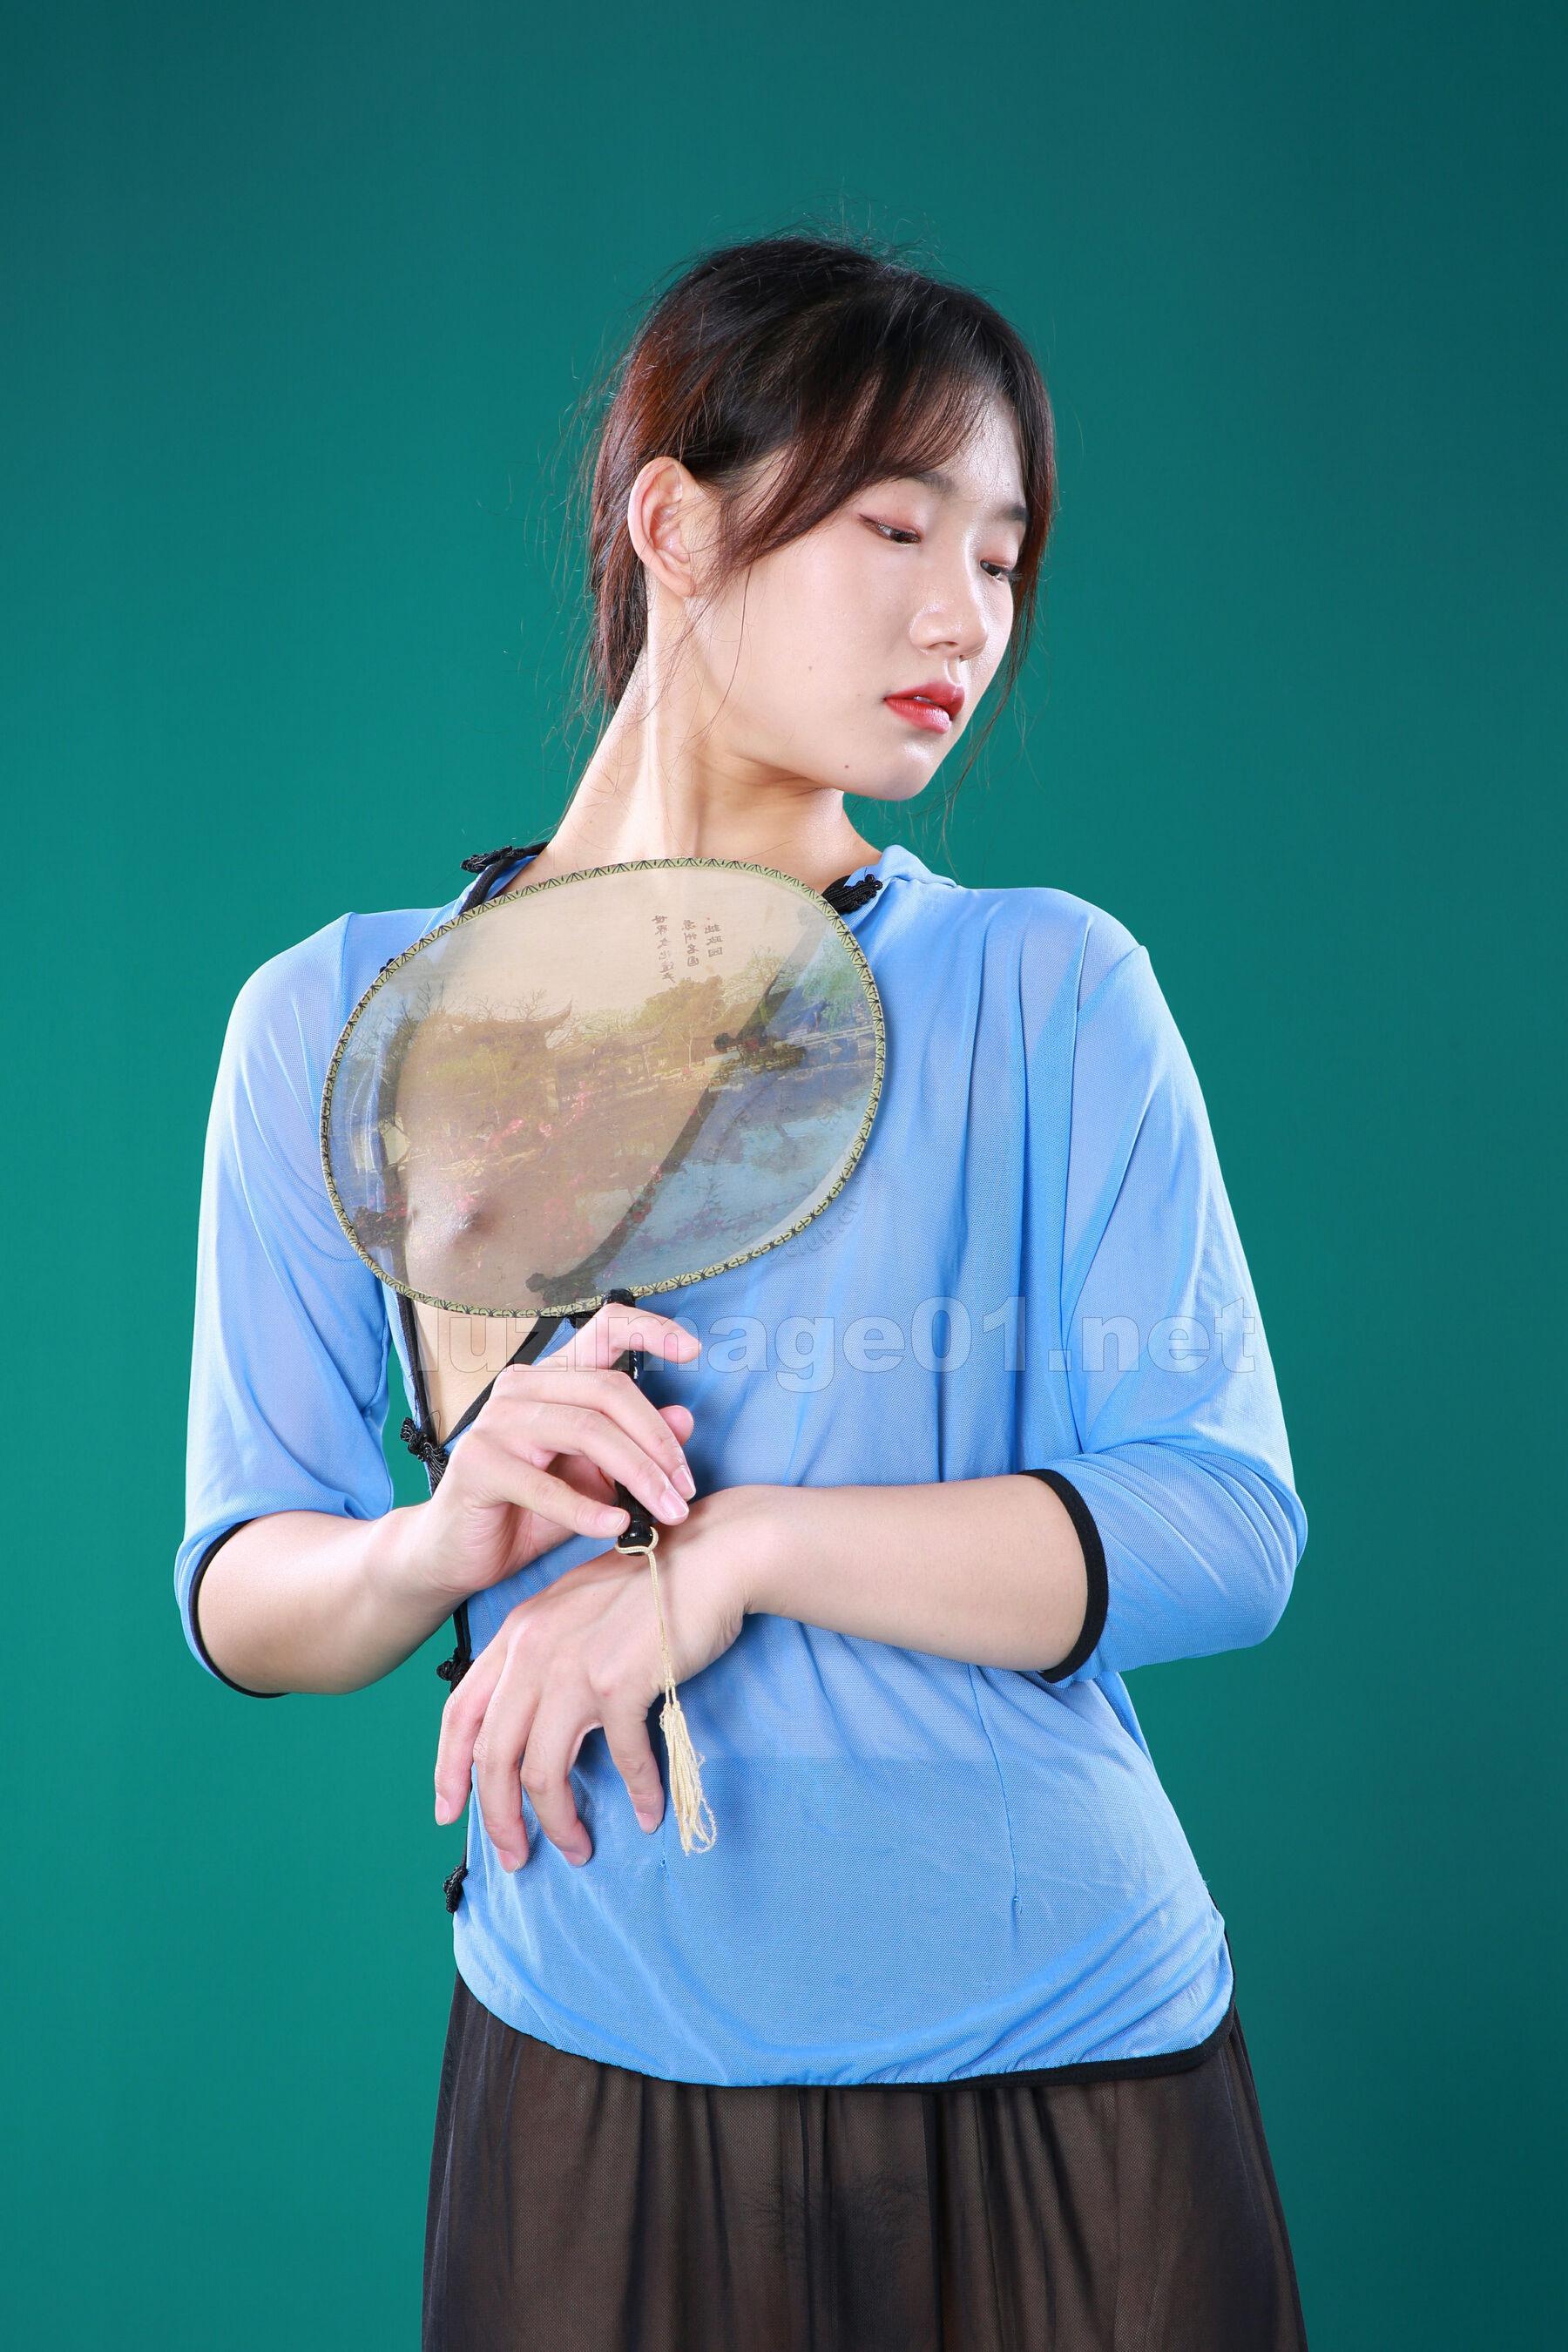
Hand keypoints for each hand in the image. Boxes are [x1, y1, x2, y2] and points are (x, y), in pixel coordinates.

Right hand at [403, 1299, 701, 1605]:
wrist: (457, 1553)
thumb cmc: (527, 1509)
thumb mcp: (594, 1477)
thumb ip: (634, 1447)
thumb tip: (686, 1418)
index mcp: (552, 1378)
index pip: (603, 1330)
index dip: (650, 1330)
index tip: (693, 1351)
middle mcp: (522, 1388)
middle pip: (609, 1391)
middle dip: (658, 1443)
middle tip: (686, 1489)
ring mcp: (495, 1422)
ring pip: (586, 1429)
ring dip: (637, 1475)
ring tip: (666, 1510)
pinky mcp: (477, 1464)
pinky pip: (545, 1485)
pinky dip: (587, 1509)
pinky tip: (615, 1526)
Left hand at [432, 1484, 772, 1867]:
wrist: (712, 1554)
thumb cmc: (653, 1584)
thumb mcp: (576, 1609)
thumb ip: (545, 1655)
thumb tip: (533, 1720)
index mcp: (517, 1633)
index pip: (460, 1712)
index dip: (447, 1769)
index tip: (448, 1813)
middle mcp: (534, 1651)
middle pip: (493, 1756)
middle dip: (498, 1818)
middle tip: (517, 1857)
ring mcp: (574, 1668)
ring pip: (543, 1772)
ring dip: (560, 1822)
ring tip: (579, 1848)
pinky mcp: (621, 1683)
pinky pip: (622, 1759)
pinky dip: (637, 1793)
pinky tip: (649, 1813)